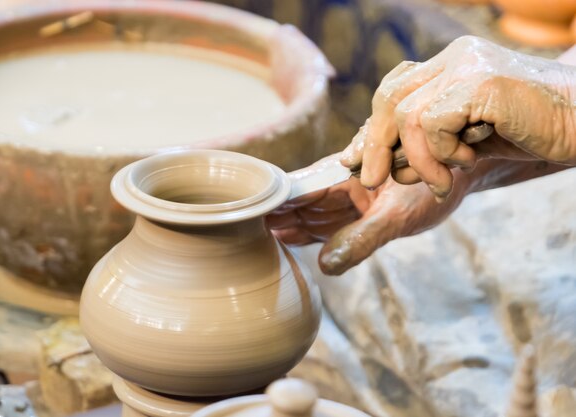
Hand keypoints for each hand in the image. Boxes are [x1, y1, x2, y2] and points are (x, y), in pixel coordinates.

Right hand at [268, 168, 471, 274]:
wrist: (460, 173)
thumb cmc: (434, 187)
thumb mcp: (399, 216)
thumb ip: (364, 239)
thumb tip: (327, 266)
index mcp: (346, 174)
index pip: (299, 187)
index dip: (274, 200)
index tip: (248, 212)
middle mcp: (341, 184)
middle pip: (298, 201)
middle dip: (274, 214)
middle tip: (242, 230)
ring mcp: (348, 199)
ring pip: (308, 212)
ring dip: (286, 224)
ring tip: (257, 236)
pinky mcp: (357, 213)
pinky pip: (325, 223)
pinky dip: (306, 232)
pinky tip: (287, 238)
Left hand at [342, 36, 575, 200]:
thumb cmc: (529, 133)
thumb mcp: (466, 137)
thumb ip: (427, 142)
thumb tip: (378, 163)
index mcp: (450, 64)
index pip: (392, 91)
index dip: (371, 129)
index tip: (355, 161)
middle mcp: (454, 57)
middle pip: (389, 99)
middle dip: (375, 145)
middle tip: (374, 181)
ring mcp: (468, 65)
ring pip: (408, 116)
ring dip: (418, 160)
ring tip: (441, 180)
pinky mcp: (481, 81)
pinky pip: (433, 123)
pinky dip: (441, 152)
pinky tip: (468, 159)